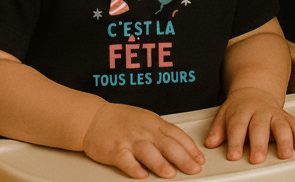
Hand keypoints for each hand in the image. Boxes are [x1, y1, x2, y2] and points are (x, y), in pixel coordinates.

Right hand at [83, 102, 203, 178]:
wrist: (95, 119)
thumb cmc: (122, 120)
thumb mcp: (147, 121)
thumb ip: (162, 133)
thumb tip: (181, 147)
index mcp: (155, 123)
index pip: (177, 135)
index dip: (190, 147)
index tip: (199, 159)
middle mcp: (145, 131)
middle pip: (167, 145)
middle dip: (183, 158)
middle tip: (194, 169)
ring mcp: (129, 140)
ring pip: (148, 152)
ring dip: (161, 164)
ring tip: (171, 174)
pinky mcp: (114, 150)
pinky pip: (125, 160)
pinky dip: (134, 168)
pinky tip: (141, 175)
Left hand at [206, 87, 294, 162]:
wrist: (255, 90)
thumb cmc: (239, 108)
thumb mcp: (224, 114)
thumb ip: (218, 129)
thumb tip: (210, 143)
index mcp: (242, 111)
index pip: (238, 126)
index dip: (235, 141)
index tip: (233, 155)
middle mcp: (260, 112)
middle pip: (260, 127)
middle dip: (259, 143)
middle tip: (257, 158)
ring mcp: (275, 114)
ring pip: (281, 125)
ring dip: (284, 140)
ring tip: (284, 154)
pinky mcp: (287, 117)